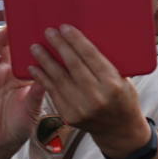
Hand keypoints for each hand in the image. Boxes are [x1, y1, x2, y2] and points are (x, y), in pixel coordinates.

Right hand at [0, 28, 44, 158]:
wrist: (0, 142)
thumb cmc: (19, 124)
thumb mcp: (33, 107)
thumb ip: (38, 90)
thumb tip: (52, 72)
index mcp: (22, 73)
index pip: (26, 49)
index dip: (31, 37)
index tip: (41, 24)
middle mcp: (7, 70)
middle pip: (8, 43)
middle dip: (14, 31)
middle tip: (22, 20)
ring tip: (7, 32)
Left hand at [28, 25, 140, 140]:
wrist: (119, 130)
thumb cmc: (122, 98)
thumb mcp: (122, 78)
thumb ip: (105, 63)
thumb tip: (83, 39)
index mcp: (112, 84)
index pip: (91, 56)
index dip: (76, 40)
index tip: (65, 28)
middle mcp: (96, 96)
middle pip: (73, 65)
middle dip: (59, 46)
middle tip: (49, 32)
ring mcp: (81, 108)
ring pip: (59, 79)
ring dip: (45, 60)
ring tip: (35, 47)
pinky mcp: (69, 116)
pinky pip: (53, 92)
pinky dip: (42, 78)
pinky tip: (35, 67)